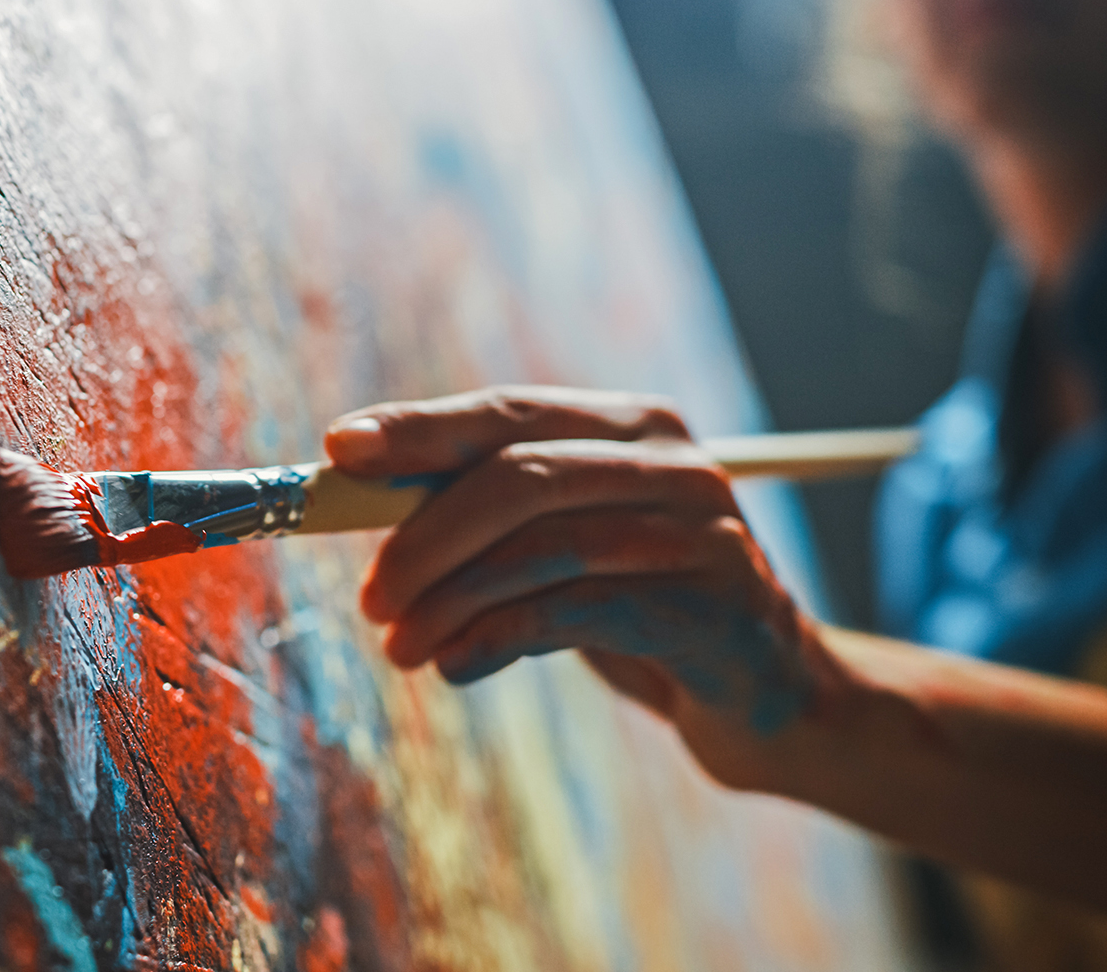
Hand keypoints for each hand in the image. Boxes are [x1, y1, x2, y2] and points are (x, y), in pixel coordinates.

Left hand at [325, 386, 844, 789]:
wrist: (768, 694)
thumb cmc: (641, 609)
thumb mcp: (566, 549)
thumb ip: (488, 518)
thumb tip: (357, 496)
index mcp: (632, 426)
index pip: (509, 411)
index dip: (419, 429)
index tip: (338, 450)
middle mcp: (673, 461)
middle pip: (519, 474)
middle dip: (424, 535)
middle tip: (371, 597)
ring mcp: (701, 529)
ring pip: (541, 547)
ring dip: (451, 600)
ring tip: (402, 646)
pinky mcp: (713, 605)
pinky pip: (576, 610)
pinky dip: (497, 638)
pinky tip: (456, 664)